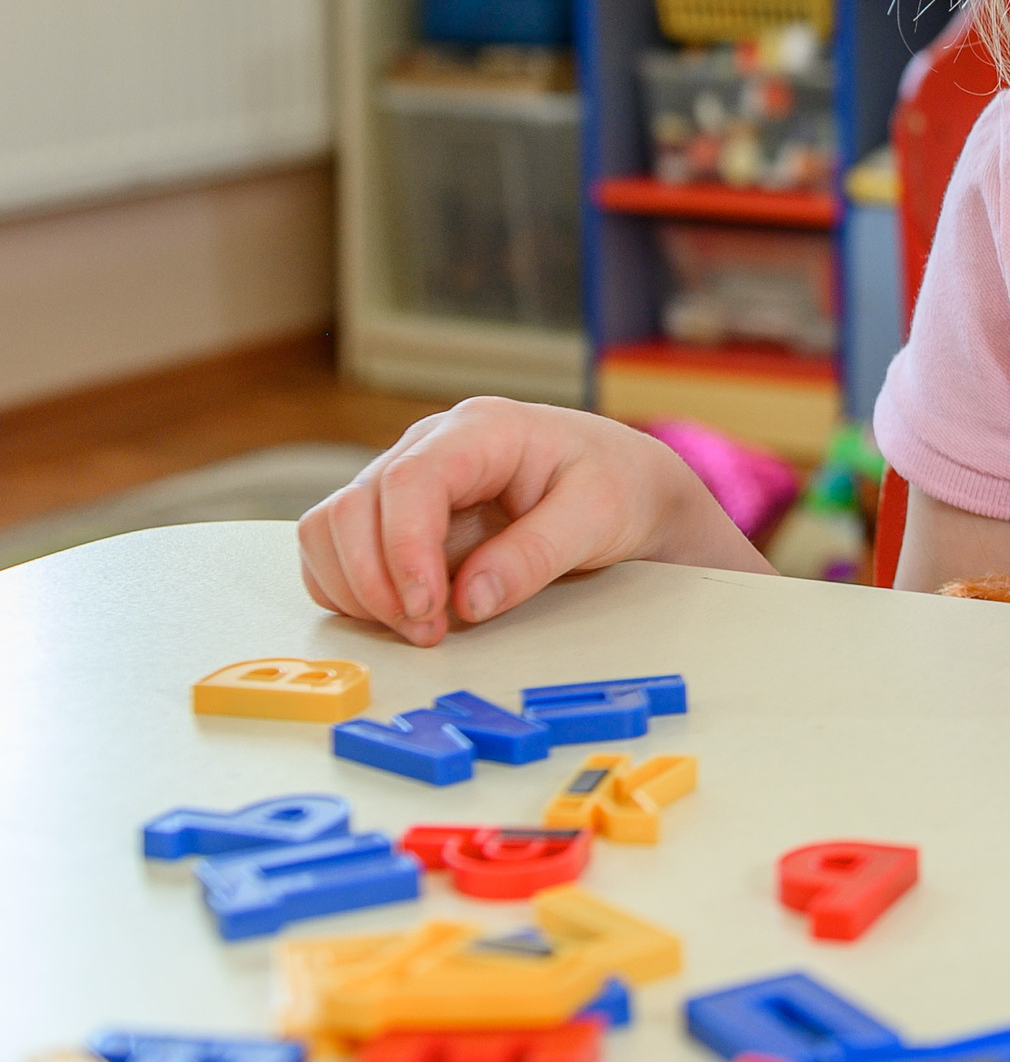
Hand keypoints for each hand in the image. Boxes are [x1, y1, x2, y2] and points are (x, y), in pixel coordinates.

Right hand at [297, 398, 755, 645]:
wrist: (627, 484)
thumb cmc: (618, 485)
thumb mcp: (598, 517)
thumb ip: (535, 555)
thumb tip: (470, 600)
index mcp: (483, 430)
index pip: (411, 480)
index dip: (404, 548)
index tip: (426, 606)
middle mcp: (431, 447)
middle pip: (354, 507)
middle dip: (378, 581)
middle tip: (429, 631)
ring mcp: (406, 479)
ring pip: (332, 528)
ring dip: (359, 589)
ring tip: (422, 627)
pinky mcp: (397, 516)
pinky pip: (339, 551)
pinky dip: (353, 590)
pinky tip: (403, 614)